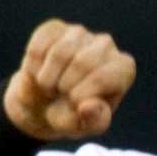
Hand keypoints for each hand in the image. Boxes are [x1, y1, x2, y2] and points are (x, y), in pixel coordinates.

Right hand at [5, 20, 136, 140]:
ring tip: (50, 89)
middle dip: (65, 87)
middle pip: (83, 62)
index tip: (74, 105)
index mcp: (122, 69)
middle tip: (60, 97)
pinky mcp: (55, 28)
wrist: (43, 106)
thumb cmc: (71, 116)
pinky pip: (40, 46)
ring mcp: (80, 33)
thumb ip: (94, 121)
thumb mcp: (85, 127)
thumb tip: (88, 106)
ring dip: (48, 79)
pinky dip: (34, 69)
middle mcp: (106, 45)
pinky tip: (38, 75)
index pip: (104, 77)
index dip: (83, 95)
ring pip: (60, 52)